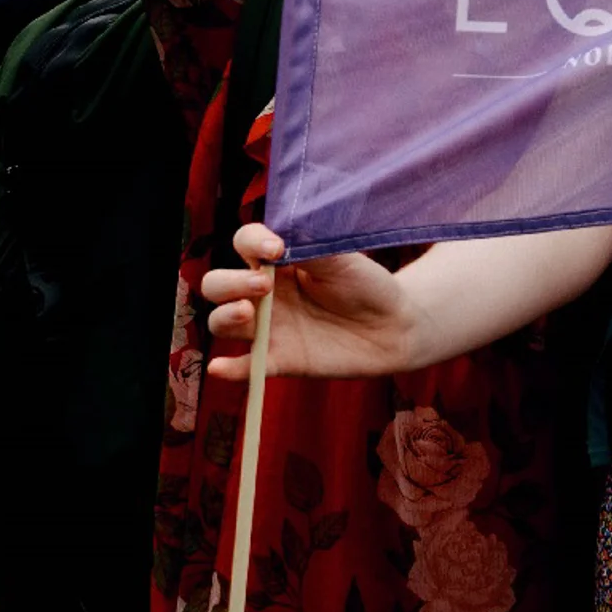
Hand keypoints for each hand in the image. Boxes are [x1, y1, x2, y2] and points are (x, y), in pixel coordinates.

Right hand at [204, 224, 413, 380]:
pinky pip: (246, 367)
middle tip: (264, 286)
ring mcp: (268, 328)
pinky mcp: (279, 360)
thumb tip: (277, 242)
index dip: (251, 242)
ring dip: (225, 316)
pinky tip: (220, 367)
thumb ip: (306, 247)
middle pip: (218, 285)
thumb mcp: (340, 256)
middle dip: (230, 283)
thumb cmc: (365, 283)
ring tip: (249, 313)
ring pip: (222, 322)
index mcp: (277, 261)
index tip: (276, 248)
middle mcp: (264, 293)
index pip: (244, 243)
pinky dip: (229, 369)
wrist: (394, 325)